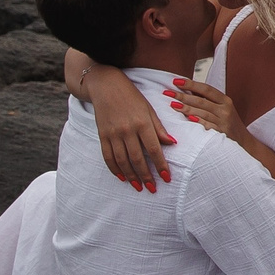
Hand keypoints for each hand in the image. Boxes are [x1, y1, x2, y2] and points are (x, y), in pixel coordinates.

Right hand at [89, 67, 176, 193]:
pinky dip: (115, 169)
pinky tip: (122, 177)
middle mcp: (127, 130)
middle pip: (137, 159)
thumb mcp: (149, 109)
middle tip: (153, 189)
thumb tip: (172, 143)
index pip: (153, 149)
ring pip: (122, 161)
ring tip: (139, 187)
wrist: (106, 85)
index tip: (166, 178)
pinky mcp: (102, 135)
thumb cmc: (132, 97)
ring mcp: (113, 134)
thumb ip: (159, 127)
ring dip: (131, 176)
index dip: (160, 165)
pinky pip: (108, 157)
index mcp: (142, 122)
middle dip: (146, 176)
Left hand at [165, 77, 242, 139]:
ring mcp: (223, 122)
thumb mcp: (223, 109)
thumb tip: (188, 90)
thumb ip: (208, 101)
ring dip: (186, 108)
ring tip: (172, 104)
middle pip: (201, 100)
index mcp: (225, 101)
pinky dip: (197, 121)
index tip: (176, 81)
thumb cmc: (229, 124)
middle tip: (168, 93)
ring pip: (202, 112)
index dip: (191, 84)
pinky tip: (187, 118)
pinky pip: (206, 126)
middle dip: (183, 96)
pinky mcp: (221, 134)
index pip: (206, 89)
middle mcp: (225, 110)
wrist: (244, 143)